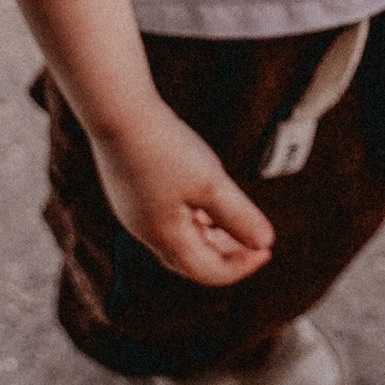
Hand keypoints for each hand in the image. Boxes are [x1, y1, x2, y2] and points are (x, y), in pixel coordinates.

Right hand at [92, 98, 274, 287]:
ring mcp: (134, 212)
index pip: (207, 271)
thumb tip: (266, 243)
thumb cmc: (165, 148)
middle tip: (254, 243)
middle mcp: (145, 232)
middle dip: (226, 256)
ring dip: (208, 237)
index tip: (267, 250)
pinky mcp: (130, 191)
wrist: (117, 112)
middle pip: (191, 261)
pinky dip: (191, 219)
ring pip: (177, 239)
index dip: (241, 266)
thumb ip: (239, 216)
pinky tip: (203, 201)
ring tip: (233, 224)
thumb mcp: (210, 183)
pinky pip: (165, 218)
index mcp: (165, 237)